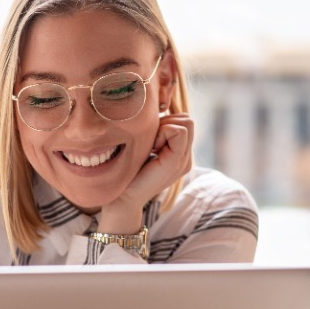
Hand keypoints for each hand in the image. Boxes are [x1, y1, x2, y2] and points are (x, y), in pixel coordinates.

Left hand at [98, 113, 193, 233]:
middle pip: (188, 119)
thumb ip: (157, 133)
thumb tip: (158, 110)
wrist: (122, 197)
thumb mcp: (145, 147)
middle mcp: (186, 158)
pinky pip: (179, 131)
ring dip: (165, 127)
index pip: (184, 121)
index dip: (166, 122)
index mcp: (179, 155)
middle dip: (167, 123)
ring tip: (151, 147)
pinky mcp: (177, 162)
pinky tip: (152, 149)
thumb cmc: (127, 172)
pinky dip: (163, 132)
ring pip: (187, 122)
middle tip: (150, 143)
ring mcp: (184, 161)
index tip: (150, 141)